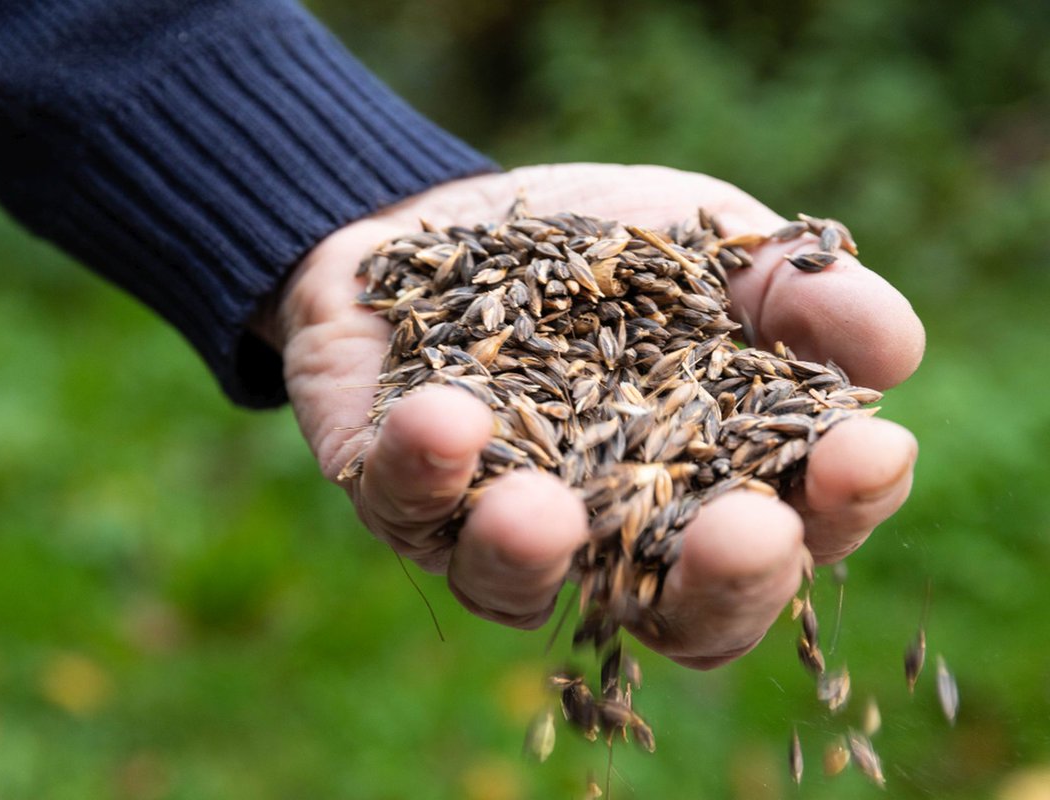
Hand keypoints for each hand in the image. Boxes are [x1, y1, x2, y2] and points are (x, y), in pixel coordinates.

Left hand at [266, 164, 923, 668]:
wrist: (458, 214)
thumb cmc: (603, 248)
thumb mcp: (710, 247)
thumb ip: (799, 293)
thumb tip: (894, 352)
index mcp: (700, 492)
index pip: (792, 537)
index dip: (840, 510)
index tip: (867, 449)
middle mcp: (605, 539)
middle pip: (675, 616)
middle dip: (720, 585)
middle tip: (748, 532)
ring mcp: (492, 529)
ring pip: (514, 589)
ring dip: (532, 556)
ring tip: (544, 511)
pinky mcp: (397, 492)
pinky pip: (402, 506)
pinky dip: (422, 469)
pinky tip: (444, 416)